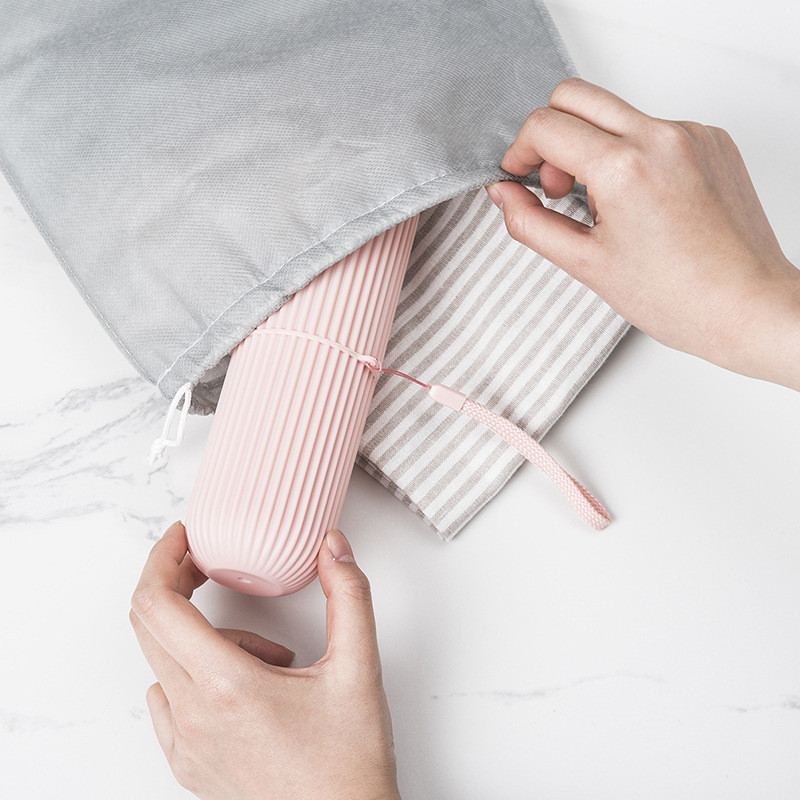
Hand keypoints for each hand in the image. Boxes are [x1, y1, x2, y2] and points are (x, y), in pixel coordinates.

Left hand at [130, 521, 400, 799]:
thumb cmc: (348, 764)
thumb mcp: (358, 669)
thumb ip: (349, 596)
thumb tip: (333, 548)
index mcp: (225, 686)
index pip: (157, 606)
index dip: (162, 559)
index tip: (183, 537)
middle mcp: (193, 716)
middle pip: (149, 626)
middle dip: (176, 583)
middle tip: (211, 568)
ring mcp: (185, 745)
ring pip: (164, 663)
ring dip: (200, 636)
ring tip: (265, 652)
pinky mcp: (189, 765)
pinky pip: (169, 701)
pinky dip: (196, 674)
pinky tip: (244, 683)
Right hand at [486, 78, 799, 390]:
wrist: (746, 306)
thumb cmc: (678, 296)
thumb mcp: (586, 264)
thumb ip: (531, 223)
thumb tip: (504, 195)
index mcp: (624, 167)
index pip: (546, 125)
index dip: (519, 151)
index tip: (519, 175)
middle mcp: (661, 136)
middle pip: (576, 96)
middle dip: (550, 135)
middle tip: (555, 183)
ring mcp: (691, 133)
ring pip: (615, 112)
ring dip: (592, 145)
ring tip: (601, 202)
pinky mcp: (711, 139)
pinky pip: (652, 127)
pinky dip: (631, 153)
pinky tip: (639, 200)